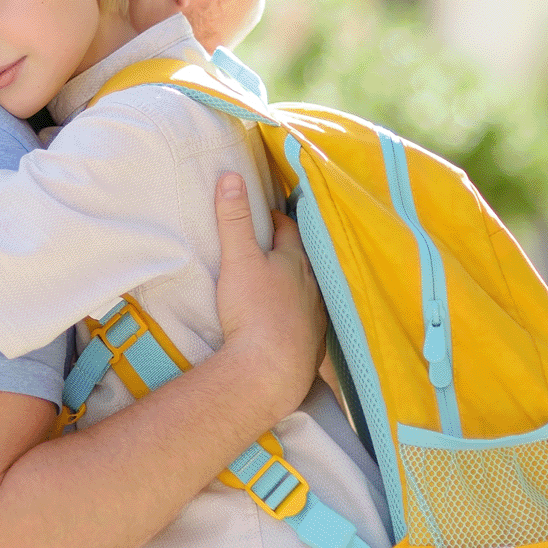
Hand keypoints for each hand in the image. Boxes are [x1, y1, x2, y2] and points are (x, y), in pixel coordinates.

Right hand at [210, 173, 327, 421]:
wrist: (270, 371)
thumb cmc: (254, 310)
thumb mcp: (238, 259)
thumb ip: (234, 218)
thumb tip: (231, 176)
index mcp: (295, 261)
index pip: (289, 230)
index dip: (277, 220)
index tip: (266, 214)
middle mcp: (313, 286)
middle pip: (304, 259)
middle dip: (291, 250)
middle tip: (276, 243)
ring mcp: (316, 316)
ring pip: (310, 291)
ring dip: (298, 283)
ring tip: (285, 281)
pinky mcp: (313, 345)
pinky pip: (309, 321)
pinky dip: (300, 315)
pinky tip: (292, 321)